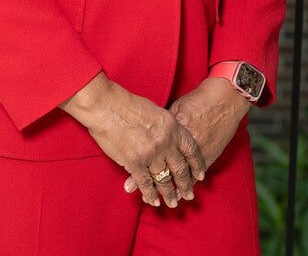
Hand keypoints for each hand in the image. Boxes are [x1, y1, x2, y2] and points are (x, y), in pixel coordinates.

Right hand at [61, 73, 205, 207]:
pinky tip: (153, 201)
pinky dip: (150, 194)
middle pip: (180, 168)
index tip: (200, 175)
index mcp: (173, 127)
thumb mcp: (156, 112)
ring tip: (173, 203)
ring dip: (169, 193)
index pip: (191, 149)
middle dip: (186, 184)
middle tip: (189, 195)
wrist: (107, 106)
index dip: (197, 164)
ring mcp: (152, 153)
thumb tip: (170, 137)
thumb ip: (166, 127)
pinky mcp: (135, 162)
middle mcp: (166, 142)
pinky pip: (146, 183)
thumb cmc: (127, 105)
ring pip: (164, 179)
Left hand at [122, 77, 250, 194]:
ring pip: (178, 174)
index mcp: (168, 129)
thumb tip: (144, 139)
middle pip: (162, 166)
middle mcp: (179, 141)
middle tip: (141, 196)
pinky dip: (187, 184)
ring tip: (161, 199)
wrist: (223, 99)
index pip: (149, 151)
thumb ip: (161, 126)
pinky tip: (181, 192)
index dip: (139, 167)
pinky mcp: (208, 154)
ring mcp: (195, 151)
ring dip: (170, 188)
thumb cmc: (196, 101)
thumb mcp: (174, 110)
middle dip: (152, 184)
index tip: (129, 183)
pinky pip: (195, 174)